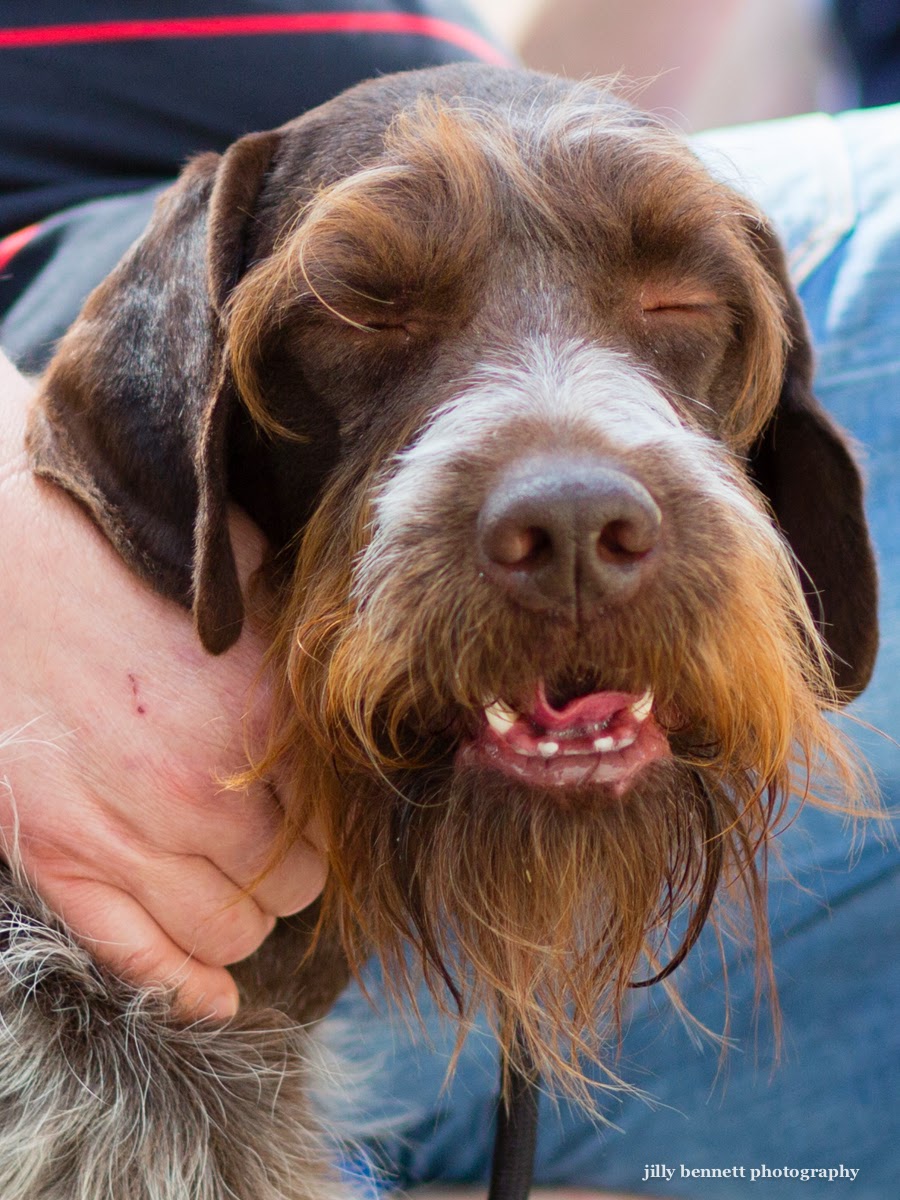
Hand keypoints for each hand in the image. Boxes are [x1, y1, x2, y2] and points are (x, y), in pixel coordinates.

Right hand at [0, 350, 324, 1019]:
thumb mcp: (239, 585)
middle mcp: (196, 790)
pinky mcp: (57, 854)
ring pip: (228, 933)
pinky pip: (134, 954)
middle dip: (295, 870)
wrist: (4, 560)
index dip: (331, 822)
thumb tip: (355, 681)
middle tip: (280, 843)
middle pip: (293, 886)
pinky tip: (213, 993)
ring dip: (246, 919)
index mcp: (253, 717)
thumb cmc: (125, 560)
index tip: (319, 812)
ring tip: (239, 886)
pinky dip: (182, 985)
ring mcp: (121, 833)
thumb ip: (296, 651)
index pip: (334, 823)